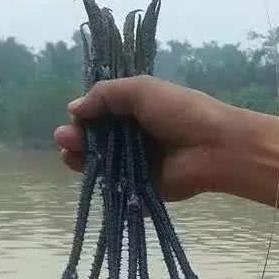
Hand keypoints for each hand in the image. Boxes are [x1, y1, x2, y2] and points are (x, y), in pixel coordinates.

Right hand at [54, 77, 235, 201]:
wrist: (213, 147)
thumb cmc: (180, 112)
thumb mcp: (141, 90)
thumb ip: (105, 95)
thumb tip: (72, 108)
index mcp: (134, 111)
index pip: (99, 114)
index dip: (83, 117)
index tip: (74, 119)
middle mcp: (132, 137)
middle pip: (95, 140)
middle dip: (77, 139)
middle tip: (65, 140)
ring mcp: (135, 164)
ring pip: (100, 164)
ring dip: (82, 159)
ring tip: (70, 155)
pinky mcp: (140, 188)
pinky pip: (115, 188)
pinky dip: (101, 184)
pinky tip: (88, 174)